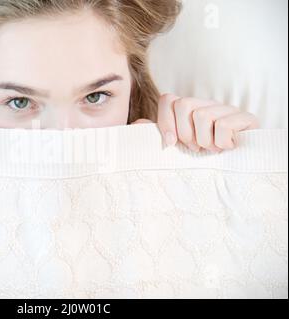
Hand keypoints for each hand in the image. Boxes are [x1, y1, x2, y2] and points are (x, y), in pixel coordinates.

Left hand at [132, 94, 259, 152]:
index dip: (165, 122)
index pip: (168, 99)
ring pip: (203, 115)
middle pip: (184, 104)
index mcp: (189, 109)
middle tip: (195, 147)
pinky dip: (222, 142)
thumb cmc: (203, 156)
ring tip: (211, 149)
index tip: (170, 143)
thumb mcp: (178, 146)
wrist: (240, 166)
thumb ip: (158, 134)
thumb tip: (137, 125)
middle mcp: (207, 104)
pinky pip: (225, 124)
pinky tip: (227, 148)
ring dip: (204, 141)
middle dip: (185, 133)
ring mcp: (227, 109)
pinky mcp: (246, 118)